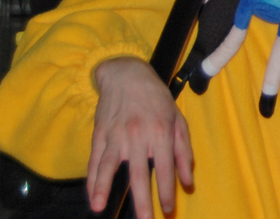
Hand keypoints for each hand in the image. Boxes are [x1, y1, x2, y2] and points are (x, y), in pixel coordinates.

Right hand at [88, 56, 193, 218]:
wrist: (127, 75)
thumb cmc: (156, 99)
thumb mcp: (178, 120)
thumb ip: (184, 151)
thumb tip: (187, 181)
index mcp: (161, 131)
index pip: (165, 167)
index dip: (166, 190)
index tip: (167, 209)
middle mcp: (138, 135)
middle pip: (138, 173)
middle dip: (141, 200)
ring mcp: (116, 135)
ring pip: (109, 166)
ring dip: (104, 189)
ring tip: (100, 208)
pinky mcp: (100, 134)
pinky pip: (94, 160)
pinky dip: (92, 179)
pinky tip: (92, 195)